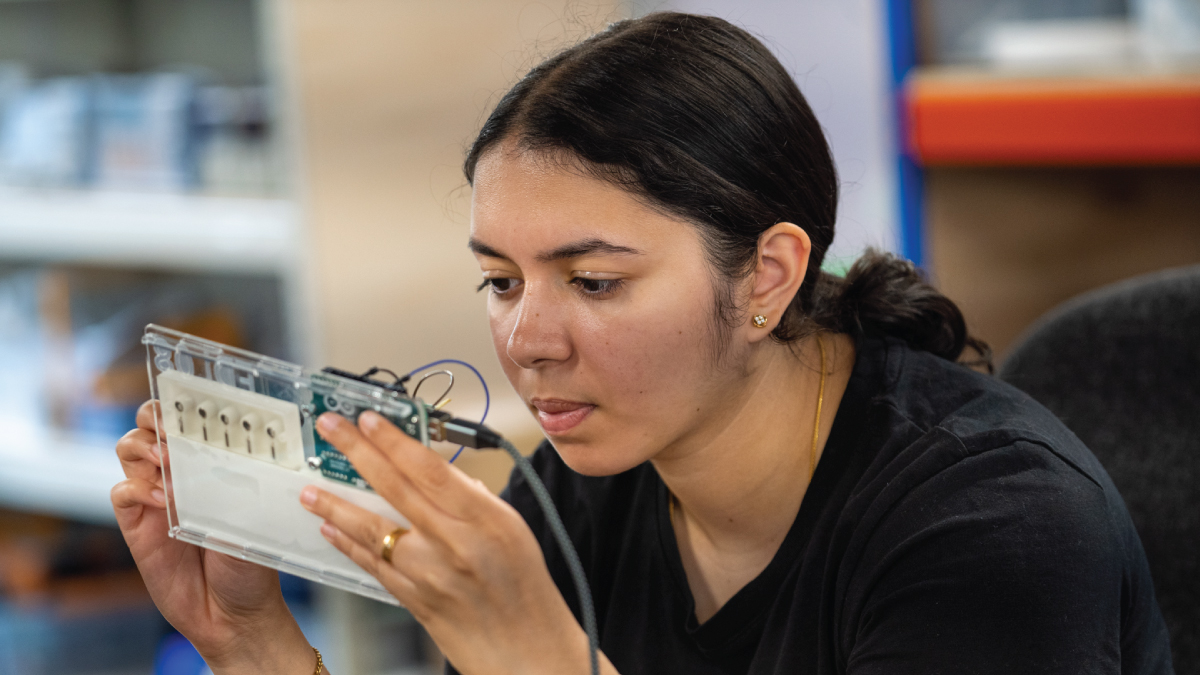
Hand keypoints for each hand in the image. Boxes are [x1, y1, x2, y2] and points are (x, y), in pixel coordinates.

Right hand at [111, 401, 316, 674]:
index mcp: (211, 464)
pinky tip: (163, 501)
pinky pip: (122, 492)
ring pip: (129, 450)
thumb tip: (233, 456)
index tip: (189, 396)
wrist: (234, 612)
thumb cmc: (252, 563)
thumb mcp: (255, 517)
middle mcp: (180, 473)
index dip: (184, 402)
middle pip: (149, 425)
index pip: (190, 420)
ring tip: (168, 461)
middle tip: (167, 425)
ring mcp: (156, 497)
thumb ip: (239, 486)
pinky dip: (137, 488)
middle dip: (153, 415)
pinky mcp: (137, 524)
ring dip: (144, 447)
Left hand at [302, 411, 616, 674]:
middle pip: (394, 488)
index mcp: (483, 519)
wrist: (525, 650)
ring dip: (336, 506)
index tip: (369, 419)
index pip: (429, 468)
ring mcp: (429, 575)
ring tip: (311, 488)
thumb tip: (438, 473)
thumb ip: (475, 498)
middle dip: (356, 452)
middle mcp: (453, 544)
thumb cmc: (525, 588)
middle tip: (330, 428)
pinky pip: (372, 566)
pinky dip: (349, 545)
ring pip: (372, 530)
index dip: (393, 440)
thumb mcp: (514, 528)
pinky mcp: (413, 600)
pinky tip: (331, 530)